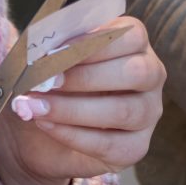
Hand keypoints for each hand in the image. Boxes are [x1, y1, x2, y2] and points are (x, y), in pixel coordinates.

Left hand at [0, 16, 166, 184]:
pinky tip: (44, 124)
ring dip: (73, 108)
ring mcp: (147, 114)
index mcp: (134, 45)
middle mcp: (150, 77)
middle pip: (137, 72)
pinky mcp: (135, 148)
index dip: (94, 42)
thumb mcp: (48, 60)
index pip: (132, 35)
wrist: (37, 135)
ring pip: (123, 111)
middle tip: (48, 81)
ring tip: (35, 106)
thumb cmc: (50, 85)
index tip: (56, 50)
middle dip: (87, 76)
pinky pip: (109, 144)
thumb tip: (40, 46)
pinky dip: (71, 134)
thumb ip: (51, 48)